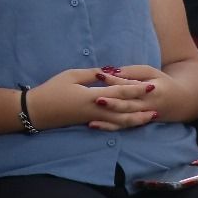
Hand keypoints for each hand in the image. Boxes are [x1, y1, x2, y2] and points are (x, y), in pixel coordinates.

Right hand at [26, 67, 155, 131]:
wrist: (38, 111)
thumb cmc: (52, 90)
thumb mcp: (70, 76)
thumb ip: (90, 74)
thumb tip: (107, 72)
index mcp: (93, 96)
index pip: (120, 92)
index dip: (136, 89)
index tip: (151, 86)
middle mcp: (97, 110)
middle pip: (125, 109)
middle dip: (142, 105)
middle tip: (158, 103)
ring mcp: (94, 118)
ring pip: (121, 121)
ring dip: (138, 118)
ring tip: (151, 116)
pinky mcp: (91, 122)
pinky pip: (113, 125)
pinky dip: (125, 124)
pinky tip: (131, 122)